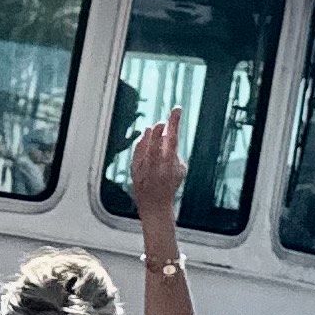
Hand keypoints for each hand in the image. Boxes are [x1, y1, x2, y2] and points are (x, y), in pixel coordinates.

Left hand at [128, 111, 187, 235]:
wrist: (155, 205)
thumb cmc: (170, 186)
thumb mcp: (180, 170)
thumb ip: (174, 152)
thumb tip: (166, 136)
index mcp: (170, 164)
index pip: (173, 137)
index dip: (174, 122)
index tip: (177, 109)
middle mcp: (156, 164)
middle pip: (157, 138)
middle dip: (161, 128)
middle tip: (164, 123)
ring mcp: (144, 166)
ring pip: (146, 143)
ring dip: (151, 134)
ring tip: (156, 129)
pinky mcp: (135, 168)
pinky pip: (137, 150)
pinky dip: (141, 142)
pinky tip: (145, 137)